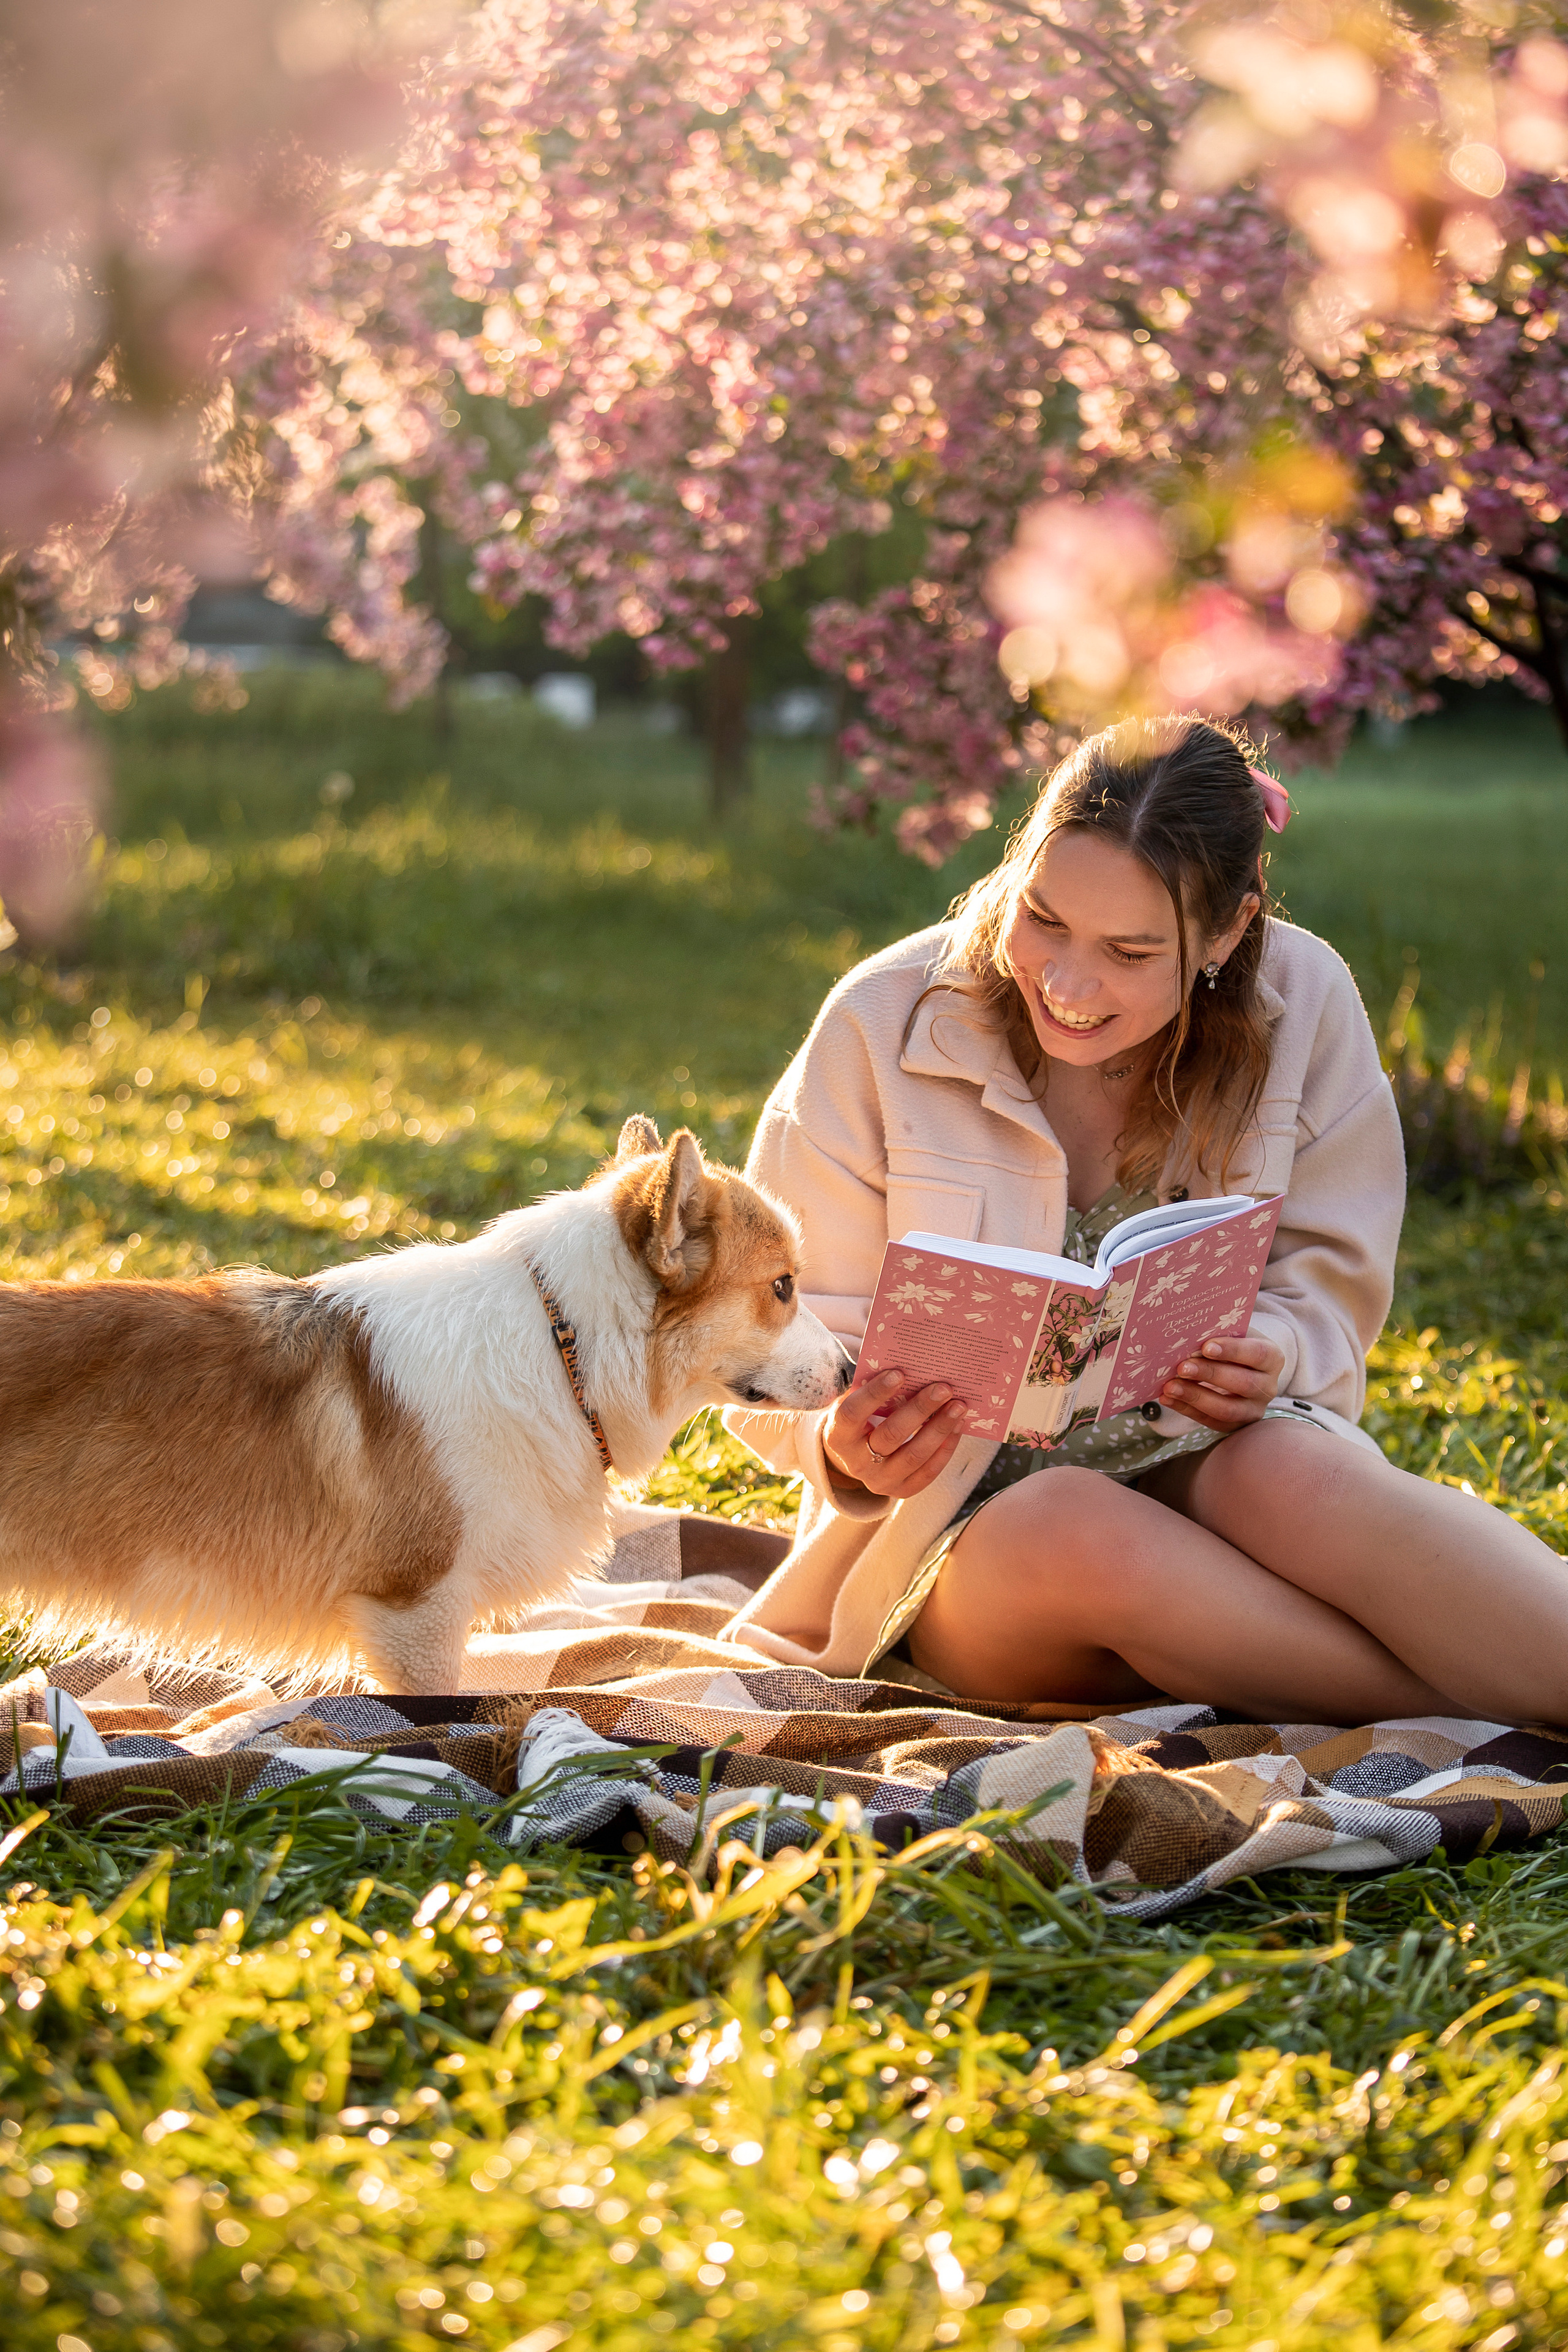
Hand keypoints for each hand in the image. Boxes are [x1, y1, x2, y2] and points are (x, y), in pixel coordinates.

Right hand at [823, 1369, 967, 1499]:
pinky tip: (957, 1426)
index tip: (899, 1373)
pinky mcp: (901, 1490)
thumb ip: (873, 1386)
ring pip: (914, 1455)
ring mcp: (879, 1481)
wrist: (856, 1457)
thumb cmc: (860, 1418)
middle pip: (891, 1435)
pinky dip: (946, 1447)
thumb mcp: (856, 1401)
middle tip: (943, 1388)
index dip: (875, 1393)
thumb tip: (911, 1365)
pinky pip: (928, 1471)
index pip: (853, 1413)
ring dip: (940, 1428)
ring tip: (959, 1406)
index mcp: (838, 1435)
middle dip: (920, 1409)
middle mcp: (856, 1462)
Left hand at [1160, 1333, 1283, 1432]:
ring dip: (1195, 1397)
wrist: (1238, 1368)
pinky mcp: (1235, 1425)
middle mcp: (1268, 1387)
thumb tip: (1190, 1333)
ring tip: (1170, 1386)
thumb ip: (1219, 1333)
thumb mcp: (1232, 1335)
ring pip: (1227, 1410)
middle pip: (1243, 1384)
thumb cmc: (1232, 1346)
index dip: (1233, 1351)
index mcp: (1272, 1358)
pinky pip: (1210, 1421)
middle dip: (1210, 1375)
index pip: (1257, 1354)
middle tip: (1182, 1368)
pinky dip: (1186, 1410)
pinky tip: (1167, 1397)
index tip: (1206, 1347)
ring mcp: (1253, 1410)